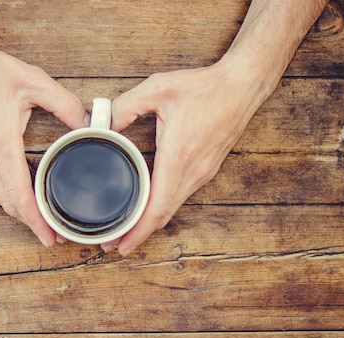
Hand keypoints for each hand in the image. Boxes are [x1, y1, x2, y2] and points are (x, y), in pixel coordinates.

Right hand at [0, 37, 87, 246]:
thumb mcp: (33, 81)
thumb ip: (65, 103)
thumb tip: (88, 122)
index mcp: (1, 144)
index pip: (19, 194)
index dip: (36, 220)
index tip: (50, 237)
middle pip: (8, 203)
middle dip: (31, 224)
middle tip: (53, 235)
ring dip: (20, 211)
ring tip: (42, 220)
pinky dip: (10, 196)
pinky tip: (24, 195)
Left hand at [105, 58, 269, 255]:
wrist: (243, 86)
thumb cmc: (204, 87)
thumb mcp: (157, 87)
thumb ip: (124, 106)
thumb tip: (100, 124)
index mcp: (179, 155)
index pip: (158, 205)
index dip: (138, 230)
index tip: (120, 245)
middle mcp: (193, 171)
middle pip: (164, 215)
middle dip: (138, 233)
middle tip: (112, 243)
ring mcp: (203, 173)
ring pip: (173, 207)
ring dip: (150, 222)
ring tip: (126, 228)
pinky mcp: (207, 170)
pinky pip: (181, 196)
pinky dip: (162, 208)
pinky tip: (148, 207)